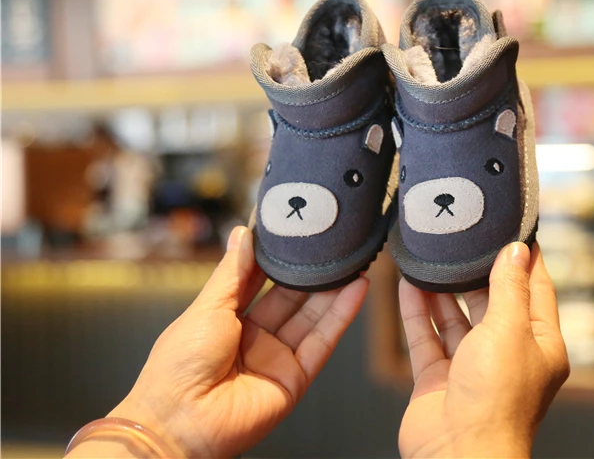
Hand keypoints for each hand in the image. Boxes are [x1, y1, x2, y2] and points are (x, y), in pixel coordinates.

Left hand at [77, 227, 368, 457]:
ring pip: (312, 317)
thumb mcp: (208, 307)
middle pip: (292, 298)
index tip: (296, 230)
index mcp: (228, 319)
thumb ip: (234, 272)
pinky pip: (322, 342)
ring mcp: (277, 357)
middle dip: (312, 271)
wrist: (180, 421)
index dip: (278, 257)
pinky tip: (356, 289)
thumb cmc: (179, 365)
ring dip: (334, 289)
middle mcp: (255, 337)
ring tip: (353, 259)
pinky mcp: (296, 377)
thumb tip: (242, 233)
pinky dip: (341, 316)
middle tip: (333, 242)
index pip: (261, 280)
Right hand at [397, 242, 569, 458]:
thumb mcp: (509, 329)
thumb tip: (516, 252)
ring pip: (456, 318)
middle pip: (492, 302)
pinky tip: (408, 285)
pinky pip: (427, 337)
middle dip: (477, 271)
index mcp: (540, 345)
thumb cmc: (496, 401)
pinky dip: (418, 312)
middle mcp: (507, 355)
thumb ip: (509, 287)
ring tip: (430, 257)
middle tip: (463, 238)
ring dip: (442, 290)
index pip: (536, 290)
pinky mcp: (439, 379)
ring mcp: (471, 367)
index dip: (526, 259)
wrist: (459, 454)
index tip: (515, 230)